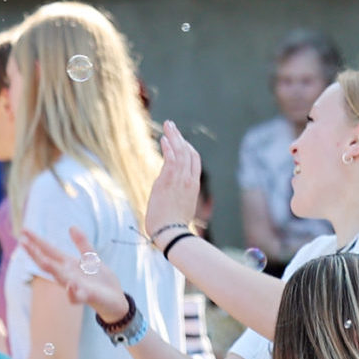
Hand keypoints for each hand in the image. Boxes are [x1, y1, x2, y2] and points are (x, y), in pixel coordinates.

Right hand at [15, 224, 135, 324]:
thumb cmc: (100, 280)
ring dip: (51, 269)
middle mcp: (68, 275)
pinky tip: (70, 285)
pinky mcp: (88, 296)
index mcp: (68, 264)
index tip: (23, 230)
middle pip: (48, 263)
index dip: (36, 241)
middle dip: (35, 253)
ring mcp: (76, 286)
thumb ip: (82, 244)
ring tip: (42, 260)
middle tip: (22, 242)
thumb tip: (72, 226)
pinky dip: (73, 292)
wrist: (115, 301)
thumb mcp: (91, 258)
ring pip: (59, 278)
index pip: (49, 251)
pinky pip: (78, 296)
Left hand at [142, 121, 202, 242]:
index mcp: (193, 186)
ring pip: (180, 153)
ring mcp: (180, 180)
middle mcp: (189, 181)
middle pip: (188, 153)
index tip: (178, 140)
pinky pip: (171, 160)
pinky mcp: (168, 182)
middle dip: (179, 137)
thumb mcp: (179, 208)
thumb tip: (169, 197)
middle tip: (171, 125)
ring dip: (174, 137)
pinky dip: (169, 148)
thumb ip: (176, 196)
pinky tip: (164, 139)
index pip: (194, 161)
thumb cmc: (172, 226)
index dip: (187, 147)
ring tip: (168, 125)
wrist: (170, 233)